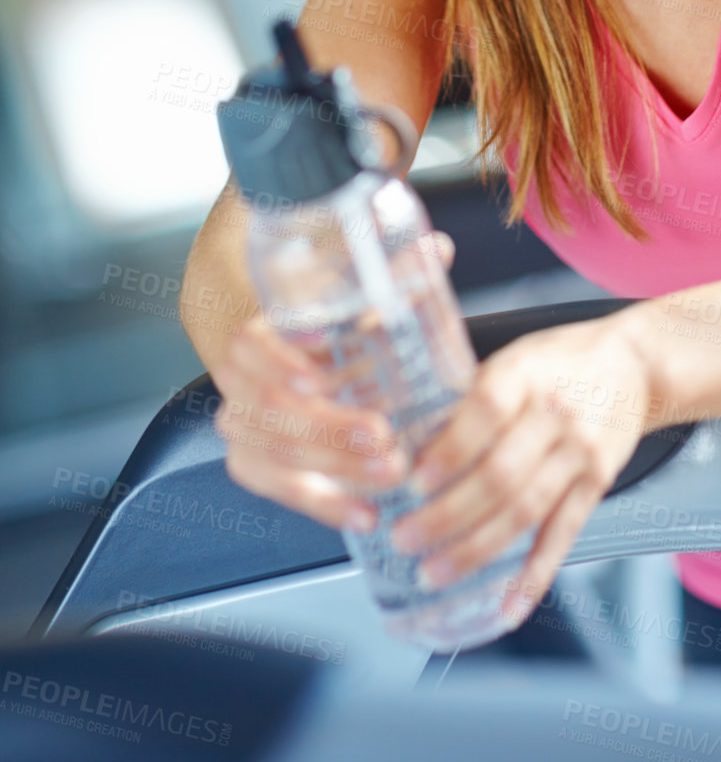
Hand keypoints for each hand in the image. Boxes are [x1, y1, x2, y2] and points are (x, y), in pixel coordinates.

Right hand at [212, 231, 454, 531]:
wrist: (306, 372)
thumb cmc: (338, 335)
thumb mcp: (361, 305)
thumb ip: (395, 276)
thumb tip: (438, 249)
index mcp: (261, 333)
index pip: (249, 343)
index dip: (278, 360)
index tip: (321, 376)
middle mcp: (241, 382)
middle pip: (269, 409)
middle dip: (328, 426)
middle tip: (382, 433)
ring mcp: (244, 428)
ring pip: (276, 453)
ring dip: (336, 466)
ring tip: (391, 470)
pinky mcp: (256, 467)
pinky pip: (282, 492)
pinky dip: (326, 506)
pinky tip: (366, 512)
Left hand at [386, 312, 654, 625]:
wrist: (634, 366)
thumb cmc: (560, 360)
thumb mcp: (514, 356)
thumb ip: (469, 394)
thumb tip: (404, 440)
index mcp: (526, 373)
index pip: (486, 412)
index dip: (449, 451)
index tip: (411, 482)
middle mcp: (556, 415)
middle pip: (500, 474)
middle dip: (447, 514)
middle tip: (404, 538)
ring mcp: (580, 453)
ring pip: (525, 510)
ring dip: (476, 549)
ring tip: (433, 572)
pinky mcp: (597, 484)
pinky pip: (562, 535)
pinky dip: (534, 575)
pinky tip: (507, 606)